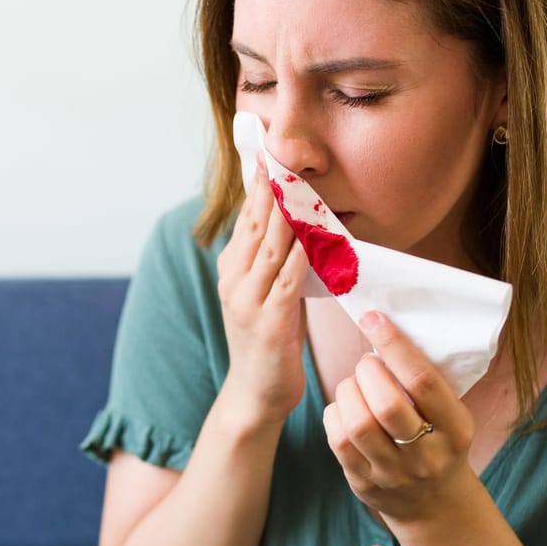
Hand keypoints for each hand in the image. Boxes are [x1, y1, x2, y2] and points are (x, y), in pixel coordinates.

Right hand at [215, 157, 312, 431]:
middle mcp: (234, 279)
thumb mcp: (262, 294)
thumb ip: (273, 259)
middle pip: (256, 222)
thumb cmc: (267, 344)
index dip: (259, 182)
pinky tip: (314, 233)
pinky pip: (288, 278)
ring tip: (301, 180)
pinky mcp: (269, 321)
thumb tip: (295, 222)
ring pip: (271, 244)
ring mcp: (249, 300)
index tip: (270, 149)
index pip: (247, 215)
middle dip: (271, 185)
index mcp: (232, 268)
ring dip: (287, 211)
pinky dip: (301, 253)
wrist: (254, 395)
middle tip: (284, 149)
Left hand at [325, 310, 478, 524]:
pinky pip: (338, 441)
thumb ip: (428, 385)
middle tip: (366, 363)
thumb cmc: (441, 444)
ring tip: (354, 384)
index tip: (374, 319)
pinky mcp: (364, 484)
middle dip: (367, 372)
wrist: (436, 506)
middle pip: (386, 405)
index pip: (423, 382)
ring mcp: (394, 474)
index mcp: (456, 429)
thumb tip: (387, 332)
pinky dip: (334, 414)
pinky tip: (344, 408)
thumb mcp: (452, 416)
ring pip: (357, 424)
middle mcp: (427, 455)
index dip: (394, 345)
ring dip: (348, 392)